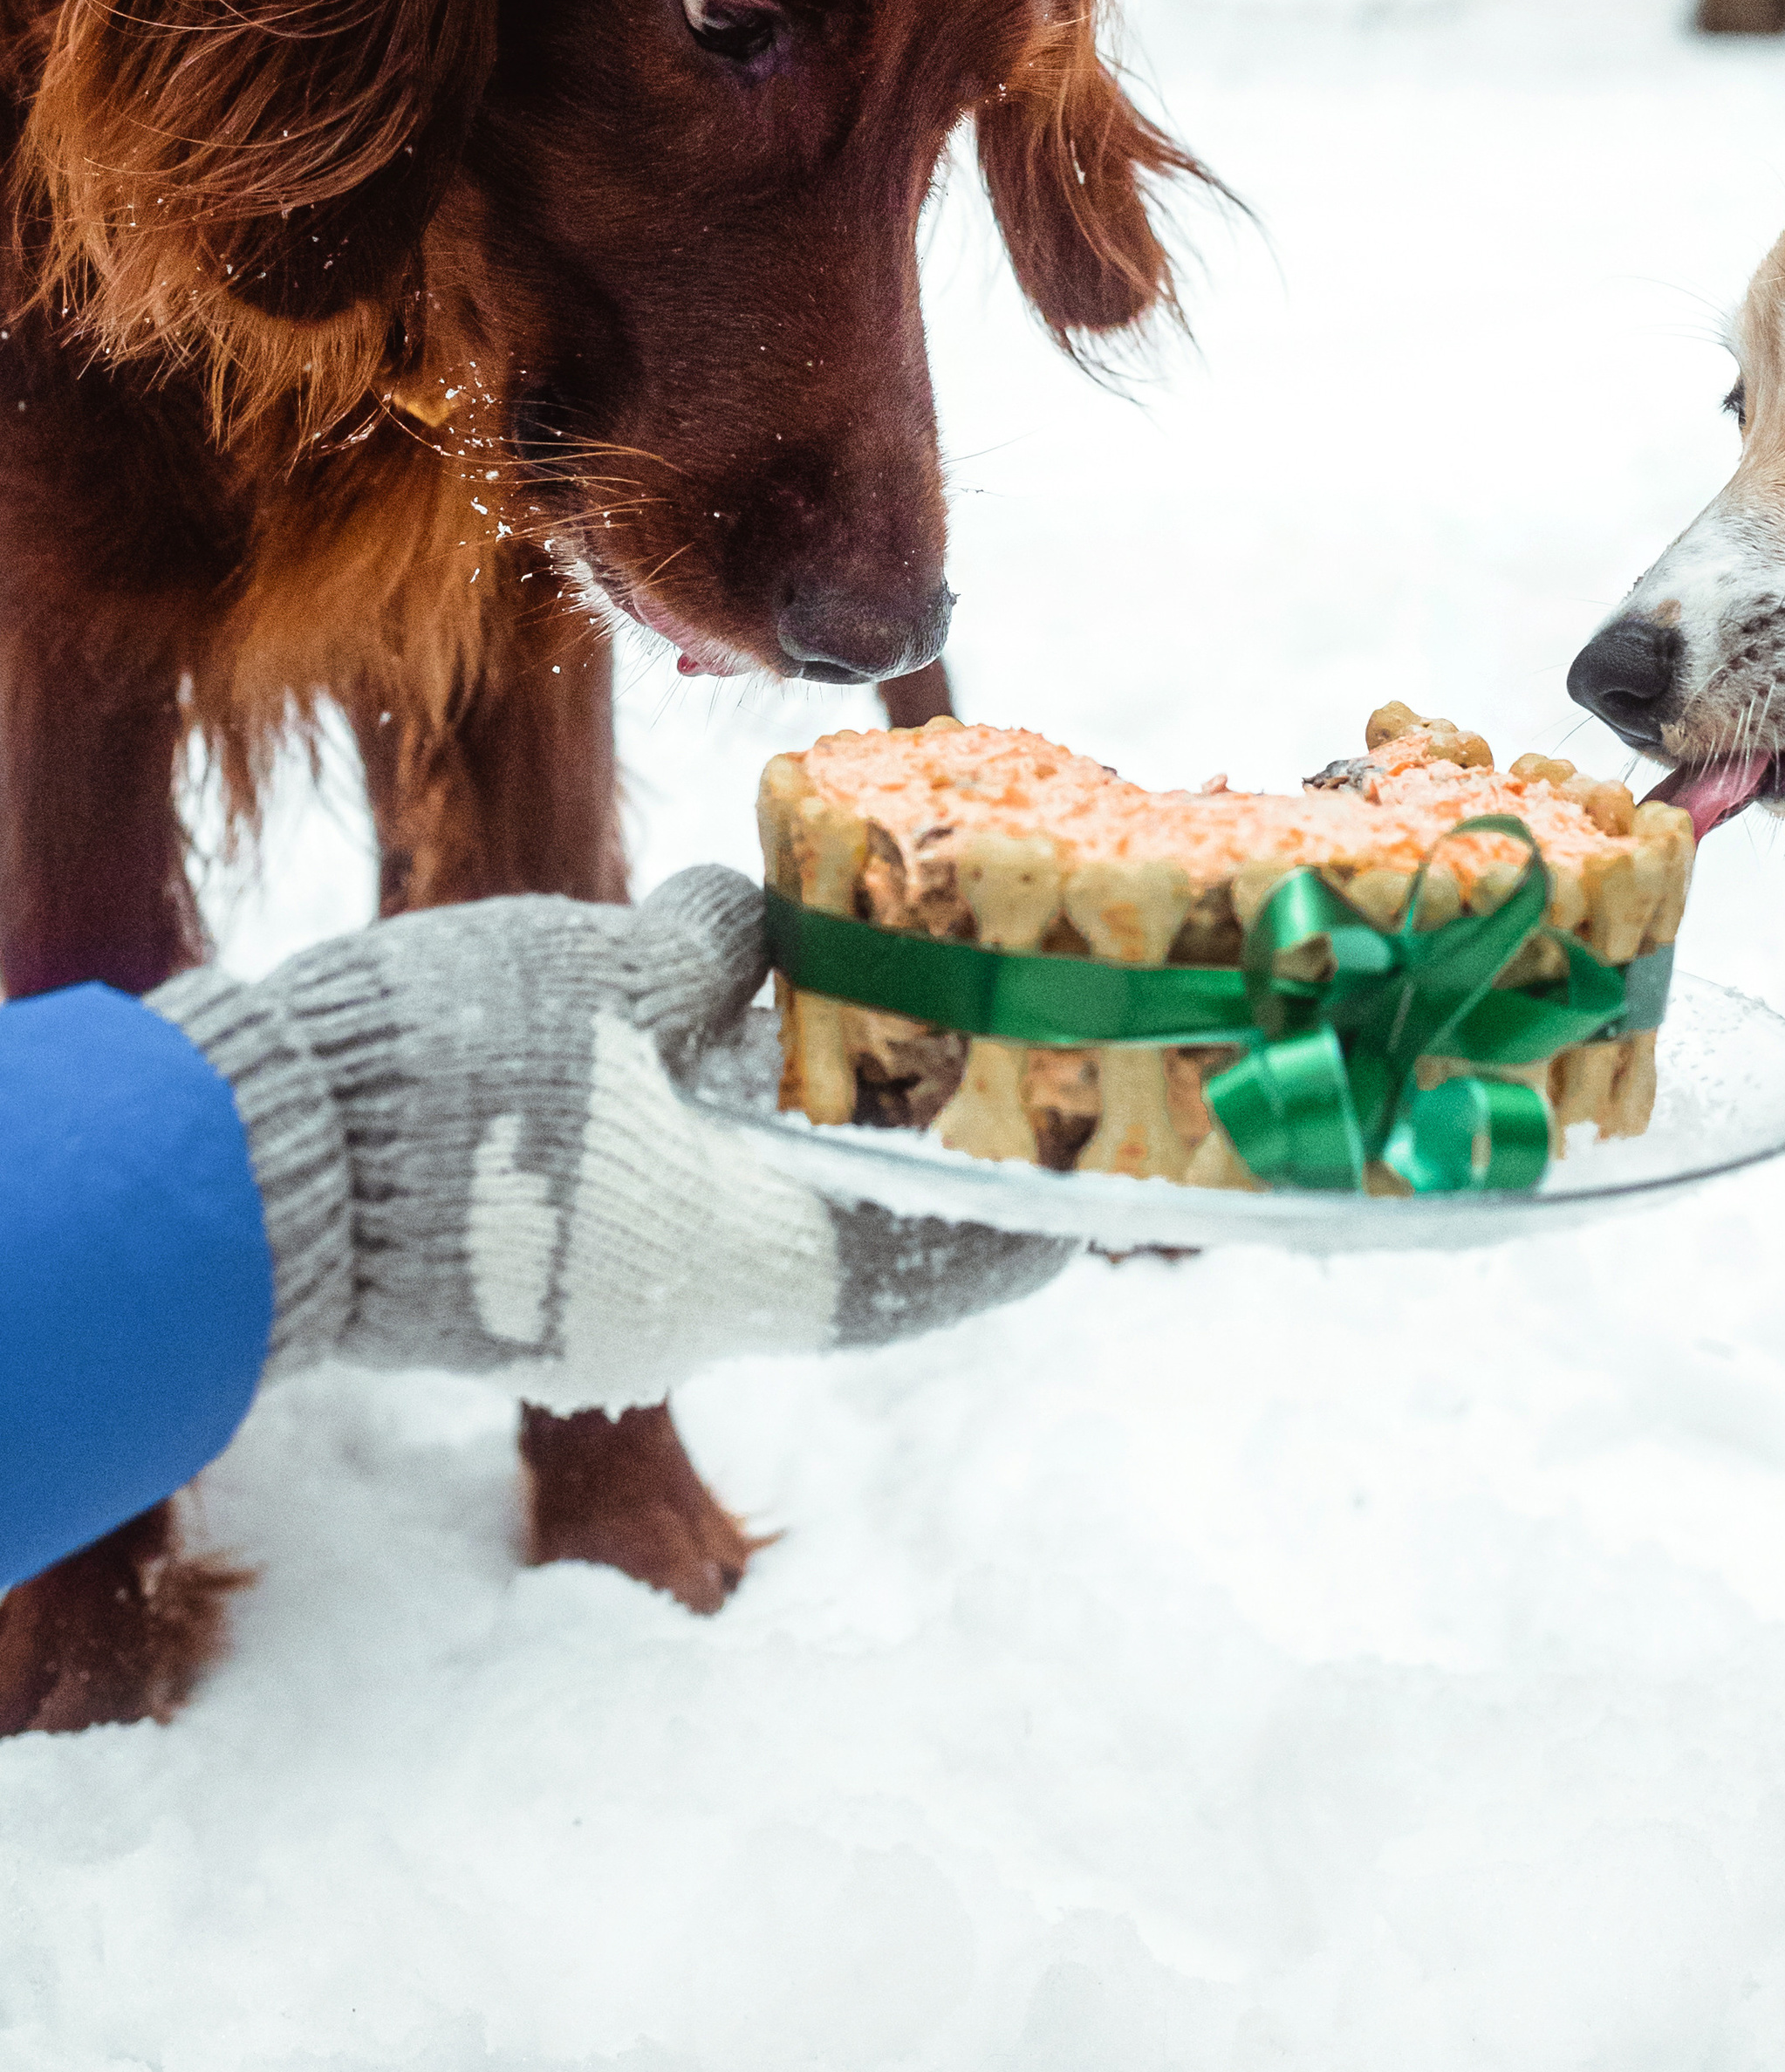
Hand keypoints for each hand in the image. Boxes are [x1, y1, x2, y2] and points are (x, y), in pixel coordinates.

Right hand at [152, 867, 1070, 1406]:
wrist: (248, 1171)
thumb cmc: (449, 1069)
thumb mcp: (605, 973)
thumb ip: (710, 950)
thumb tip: (756, 924)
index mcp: (744, 1261)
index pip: (930, 1267)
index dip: (1018, 1224)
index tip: (1081, 1182)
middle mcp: (686, 1311)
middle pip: (852, 1261)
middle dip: (912, 1174)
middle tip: (970, 1085)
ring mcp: (596, 1314)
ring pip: (751, 1244)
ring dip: (806, 1162)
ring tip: (854, 1061)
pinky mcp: (524, 1290)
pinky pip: (663, 1231)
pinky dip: (709, 1162)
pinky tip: (714, 1070)